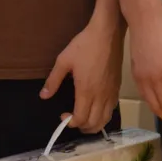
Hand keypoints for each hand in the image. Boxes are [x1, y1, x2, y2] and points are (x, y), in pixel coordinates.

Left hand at [40, 13, 123, 133]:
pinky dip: (104, 116)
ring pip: (105, 119)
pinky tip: (96, 109)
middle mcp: (101, 96)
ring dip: (94, 125)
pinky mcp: (117, 87)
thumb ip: (53, 80)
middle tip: (72, 120)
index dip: (70, 122)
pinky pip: (112, 109)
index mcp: (86, 91)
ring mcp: (111, 92)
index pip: (80, 119)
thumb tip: (44, 96)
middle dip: (82, 128)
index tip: (62, 115)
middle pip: (94, 124)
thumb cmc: (85, 45)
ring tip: (84, 120)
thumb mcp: (64, 60)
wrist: (108, 33)